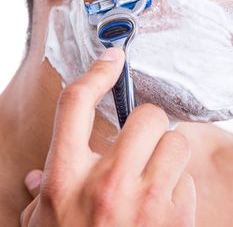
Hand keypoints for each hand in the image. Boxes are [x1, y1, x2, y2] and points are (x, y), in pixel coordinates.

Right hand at [20, 47, 195, 226]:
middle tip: (139, 141)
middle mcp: (105, 185)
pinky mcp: (177, 221)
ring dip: (166, 154)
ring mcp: (146, 204)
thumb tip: (36, 177)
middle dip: (147, 123)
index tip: (113, 59)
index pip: (76, 102)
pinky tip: (162, 209)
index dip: (97, 73)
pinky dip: (178, 188)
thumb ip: (40, 195)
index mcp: (64, 178)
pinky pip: (188, 179)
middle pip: (145, 115)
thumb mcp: (42, 225)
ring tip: (151, 177)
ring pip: (176, 142)